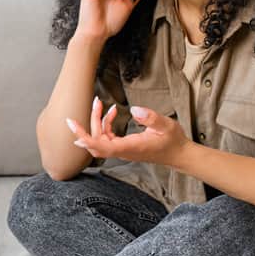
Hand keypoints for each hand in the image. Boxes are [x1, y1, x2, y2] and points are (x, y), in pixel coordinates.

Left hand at [66, 96, 188, 166]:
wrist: (179, 154)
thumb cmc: (173, 140)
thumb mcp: (166, 125)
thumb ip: (150, 117)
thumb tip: (134, 110)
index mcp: (131, 147)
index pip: (103, 147)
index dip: (87, 140)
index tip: (75, 133)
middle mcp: (123, 151)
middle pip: (97, 142)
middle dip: (90, 123)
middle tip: (95, 101)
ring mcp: (122, 150)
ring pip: (100, 139)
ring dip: (97, 121)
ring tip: (100, 103)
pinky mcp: (123, 147)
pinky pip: (106, 137)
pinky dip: (105, 124)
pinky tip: (112, 112)